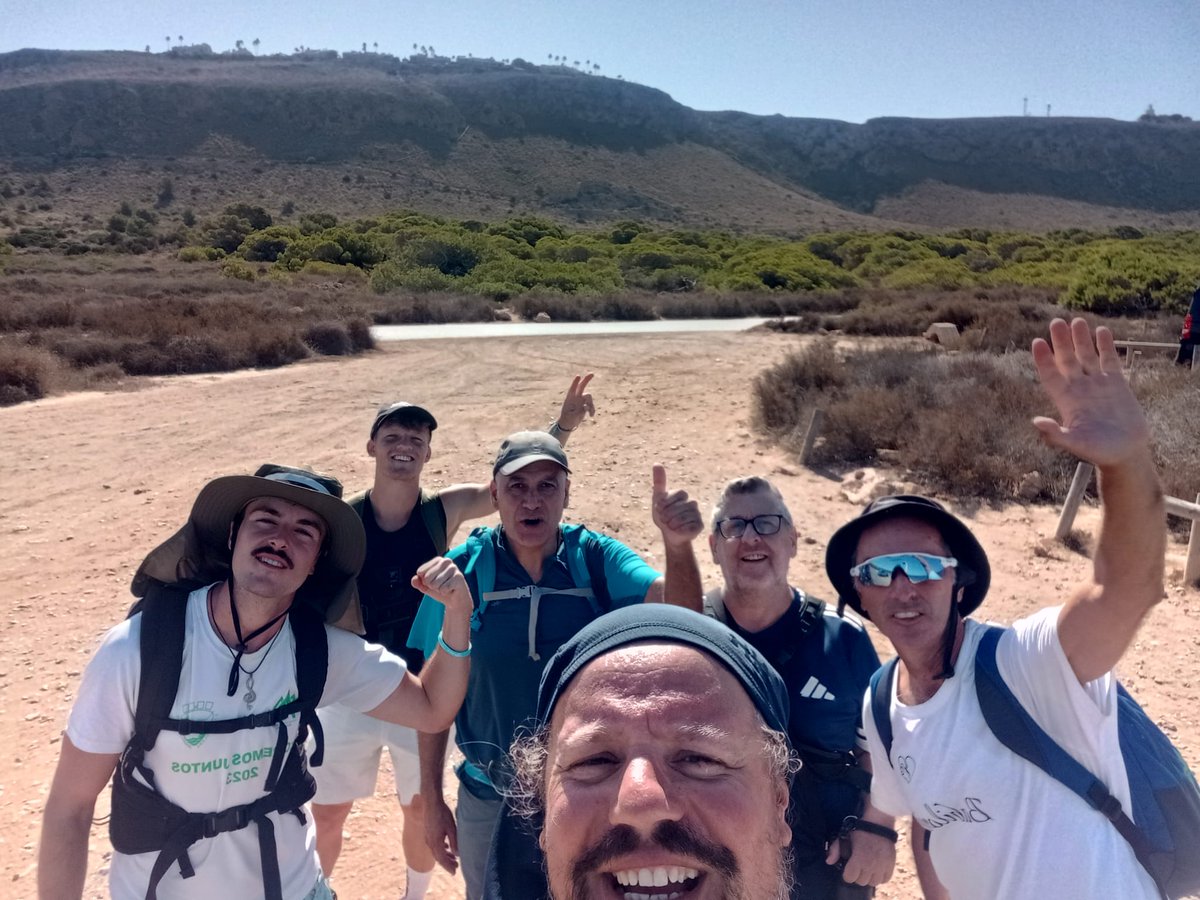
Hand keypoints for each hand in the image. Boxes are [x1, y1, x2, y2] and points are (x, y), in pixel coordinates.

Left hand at [412, 557, 470, 613]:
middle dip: (431, 586)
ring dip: (438, 589)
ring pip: (435, 584)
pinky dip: (444, 592)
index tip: (433, 582)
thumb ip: (417, 582)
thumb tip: (414, 579)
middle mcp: (446, 561)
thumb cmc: (440, 590)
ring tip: (445, 588)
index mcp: (438, 560)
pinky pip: (443, 588)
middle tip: (440, 586)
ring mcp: (454, 568)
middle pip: (427, 577)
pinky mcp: (459, 577)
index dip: (424, 581)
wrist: (455, 601)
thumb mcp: (426, 587)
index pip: (420, 571)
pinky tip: (451, 590)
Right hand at [423, 794, 459, 873]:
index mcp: (435, 843)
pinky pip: (434, 845)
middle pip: (438, 857)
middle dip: (447, 863)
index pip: (441, 859)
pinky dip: (441, 849)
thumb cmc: (442, 814)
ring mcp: (428, 837)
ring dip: (444, 856)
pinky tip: (446, 847)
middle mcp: (430, 842)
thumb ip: (454, 842)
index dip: (448, 866)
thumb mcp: (452, 828)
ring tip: (453, 858)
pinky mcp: (428, 832)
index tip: (454, 872)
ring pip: (436, 851)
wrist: (431, 803)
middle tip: (456, 867)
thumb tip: (457, 854)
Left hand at [557, 373, 595, 432]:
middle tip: (592, 373)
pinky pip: (591, 405)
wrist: (568, 422)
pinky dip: (592, 410)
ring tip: (590, 413)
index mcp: (569, 397)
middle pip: (582, 386)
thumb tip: (585, 408)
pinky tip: (591, 415)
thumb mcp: (570, 416)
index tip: (578, 376)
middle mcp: (576, 397)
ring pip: (589, 398)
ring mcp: (581, 400)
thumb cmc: (566, 419)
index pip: (572, 388)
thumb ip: (577, 412)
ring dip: (591, 404)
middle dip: (587, 379)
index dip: (575, 382)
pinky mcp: (585, 405)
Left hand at [652, 464, 702, 546]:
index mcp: (682, 494)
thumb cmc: (663, 515)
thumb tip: (656, 463)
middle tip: (664, 520)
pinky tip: (677, 530)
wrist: (669, 534)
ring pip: (684, 517)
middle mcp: (692, 502)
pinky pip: (689, 526)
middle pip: (679, 507)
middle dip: (667, 515)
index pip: (677, 494)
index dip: (665, 503)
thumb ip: (659, 482)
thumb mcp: (658, 498)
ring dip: (672, 523)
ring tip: (670, 525)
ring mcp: (697, 514)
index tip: (659, 509)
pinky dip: (680, 530)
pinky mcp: (700, 525)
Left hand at [825, 828, 896, 886]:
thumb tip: (829, 861)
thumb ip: (835, 849)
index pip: (849, 878)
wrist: (878, 823)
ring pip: (874, 883)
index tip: (849, 868)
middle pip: (861, 882)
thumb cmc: (860, 829)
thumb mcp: (844, 836)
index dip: (847, 874)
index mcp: (858, 859)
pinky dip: (881, 877)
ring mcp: (882, 866)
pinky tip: (877, 870)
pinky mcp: (891, 865)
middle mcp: (870, 866)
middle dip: (858, 876)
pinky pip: (886, 879)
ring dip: (869, 877)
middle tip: (858, 867)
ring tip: (868, 869)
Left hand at [1031, 318, 1150, 468]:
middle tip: (1056, 322)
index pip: (1050, 375)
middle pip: (1067, 360)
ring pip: (1086, 356)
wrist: (1125, 452)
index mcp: (1065, 400)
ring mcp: (1097, 384)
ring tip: (1077, 320)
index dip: (1043, 360)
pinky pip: (1108, 360)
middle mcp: (1078, 388)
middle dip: (1061, 342)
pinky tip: (1101, 331)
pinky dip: (1105, 346)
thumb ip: (1055, 435)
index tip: (1037, 342)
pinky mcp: (1116, 383)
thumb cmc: (1098, 451)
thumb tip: (1036, 422)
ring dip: (1081, 339)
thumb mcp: (1075, 444)